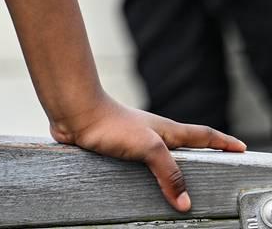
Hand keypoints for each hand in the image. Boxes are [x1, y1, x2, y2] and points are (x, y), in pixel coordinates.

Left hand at [49, 95, 244, 211]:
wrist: (75, 113)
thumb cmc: (112, 123)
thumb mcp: (149, 148)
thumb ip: (169, 174)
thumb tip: (184, 202)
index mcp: (168, 132)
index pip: (204, 136)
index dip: (223, 142)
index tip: (240, 148)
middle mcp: (154, 135)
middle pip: (185, 146)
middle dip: (201, 154)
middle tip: (216, 163)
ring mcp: (135, 141)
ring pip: (160, 157)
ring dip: (171, 167)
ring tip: (182, 181)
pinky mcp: (116, 148)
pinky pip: (138, 164)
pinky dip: (146, 174)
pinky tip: (142, 184)